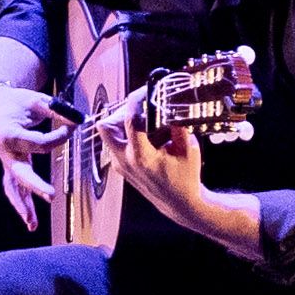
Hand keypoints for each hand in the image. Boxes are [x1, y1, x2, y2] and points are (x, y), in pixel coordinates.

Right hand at [0, 81, 69, 228]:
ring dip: (23, 206)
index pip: (42, 144)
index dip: (61, 136)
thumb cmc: (16, 103)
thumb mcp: (37, 100)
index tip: (72, 125)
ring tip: (33, 224)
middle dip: (36, 185)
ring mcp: (7, 163)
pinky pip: (13, 189)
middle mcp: (7, 153)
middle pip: (22, 173)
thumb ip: (58, 110)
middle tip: (51, 195)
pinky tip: (31, 221)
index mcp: (11, 135)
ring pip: (13, 188)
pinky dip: (21, 204)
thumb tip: (79, 121)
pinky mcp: (10, 168)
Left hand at [117, 113, 266, 258]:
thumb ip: (177, 125)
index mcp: (142, 156)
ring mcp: (120, 164)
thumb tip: (170, 104)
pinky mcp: (119, 166)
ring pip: (108, 134)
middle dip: (121, 111)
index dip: (136, 102)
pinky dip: (125, 133)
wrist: (178, 202)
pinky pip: (114, 143)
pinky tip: (145, 134)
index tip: (144, 92)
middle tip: (139, 107)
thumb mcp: (188, 148)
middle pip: (106, 126)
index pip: (131, 122)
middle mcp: (125, 160)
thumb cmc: (185, 176)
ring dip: (122, 122)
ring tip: (144, 120)